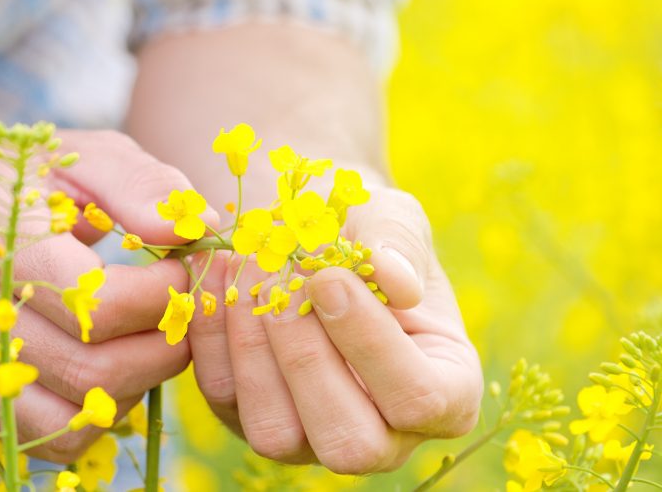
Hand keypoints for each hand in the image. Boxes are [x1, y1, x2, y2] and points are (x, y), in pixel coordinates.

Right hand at [0, 129, 213, 462]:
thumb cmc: (23, 177)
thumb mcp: (83, 155)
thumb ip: (141, 185)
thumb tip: (197, 229)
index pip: (96, 305)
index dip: (163, 296)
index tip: (185, 271)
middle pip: (93, 370)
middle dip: (165, 344)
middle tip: (184, 311)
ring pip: (79, 413)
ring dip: (140, 381)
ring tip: (152, 334)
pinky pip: (56, 434)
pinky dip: (103, 410)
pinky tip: (115, 362)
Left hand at [188, 187, 482, 473]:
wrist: (317, 237)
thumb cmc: (370, 233)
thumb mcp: (394, 219)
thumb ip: (398, 243)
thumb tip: (396, 280)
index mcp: (447, 394)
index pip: (418, 399)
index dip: (370, 342)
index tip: (330, 277)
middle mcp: (383, 435)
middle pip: (348, 443)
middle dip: (306, 358)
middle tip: (284, 280)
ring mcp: (312, 439)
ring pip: (275, 433)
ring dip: (253, 348)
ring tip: (250, 269)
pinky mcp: (250, 420)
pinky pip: (224, 397)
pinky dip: (213, 335)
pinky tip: (218, 275)